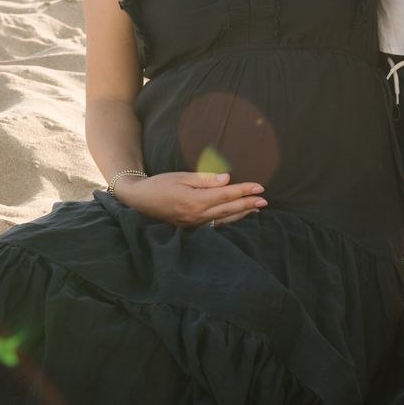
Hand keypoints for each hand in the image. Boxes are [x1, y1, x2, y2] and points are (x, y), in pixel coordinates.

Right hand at [119, 172, 265, 227]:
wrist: (138, 201)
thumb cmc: (159, 185)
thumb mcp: (180, 177)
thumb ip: (204, 179)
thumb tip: (227, 179)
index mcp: (195, 200)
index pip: (226, 195)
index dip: (244, 190)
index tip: (259, 186)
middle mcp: (197, 215)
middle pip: (229, 209)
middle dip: (248, 204)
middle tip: (265, 200)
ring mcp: (195, 224)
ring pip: (224, 219)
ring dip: (242, 214)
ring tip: (256, 209)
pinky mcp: (191, 227)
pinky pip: (215, 225)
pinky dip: (229, 221)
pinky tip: (237, 217)